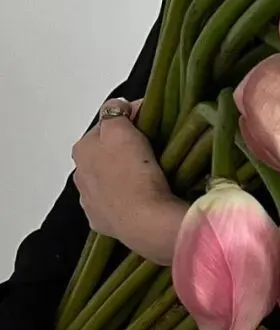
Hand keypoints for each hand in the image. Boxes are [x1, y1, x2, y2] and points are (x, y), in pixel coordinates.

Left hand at [71, 106, 185, 266]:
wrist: (144, 221)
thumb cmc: (132, 171)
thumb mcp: (121, 128)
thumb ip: (114, 110)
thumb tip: (118, 106)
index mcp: (81, 150)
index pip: (106, 124)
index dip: (128, 120)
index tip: (148, 121)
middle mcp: (79, 175)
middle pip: (105, 152)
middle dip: (124, 147)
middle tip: (150, 146)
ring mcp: (90, 202)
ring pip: (109, 177)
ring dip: (123, 172)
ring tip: (147, 172)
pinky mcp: (103, 222)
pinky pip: (115, 201)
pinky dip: (126, 195)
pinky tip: (140, 194)